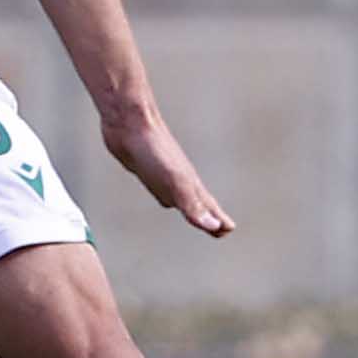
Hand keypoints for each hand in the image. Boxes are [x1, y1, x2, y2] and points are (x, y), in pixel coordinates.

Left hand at [101, 97, 232, 238]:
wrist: (129, 124)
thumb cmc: (153, 151)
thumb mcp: (174, 182)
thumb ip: (192, 205)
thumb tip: (214, 226)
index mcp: (192, 187)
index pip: (213, 210)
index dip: (220, 223)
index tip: (227, 233)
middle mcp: (182, 182)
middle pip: (201, 205)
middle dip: (211, 219)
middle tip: (219, 232)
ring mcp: (166, 176)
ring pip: (183, 197)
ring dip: (191, 209)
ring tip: (196, 218)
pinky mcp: (148, 171)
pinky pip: (162, 189)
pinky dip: (168, 197)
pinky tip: (164, 197)